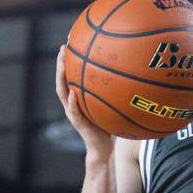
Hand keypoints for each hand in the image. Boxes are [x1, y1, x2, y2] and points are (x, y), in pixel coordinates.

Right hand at [56, 45, 112, 162]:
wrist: (104, 149)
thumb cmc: (109, 126)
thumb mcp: (111, 106)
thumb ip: (115, 92)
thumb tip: (131, 74)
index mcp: (78, 98)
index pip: (70, 76)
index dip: (69, 60)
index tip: (70, 43)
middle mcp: (72, 103)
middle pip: (62, 80)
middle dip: (61, 63)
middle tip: (63, 48)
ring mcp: (73, 113)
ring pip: (62, 92)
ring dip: (61, 78)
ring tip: (62, 65)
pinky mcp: (78, 124)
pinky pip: (73, 111)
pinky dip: (72, 102)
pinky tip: (73, 93)